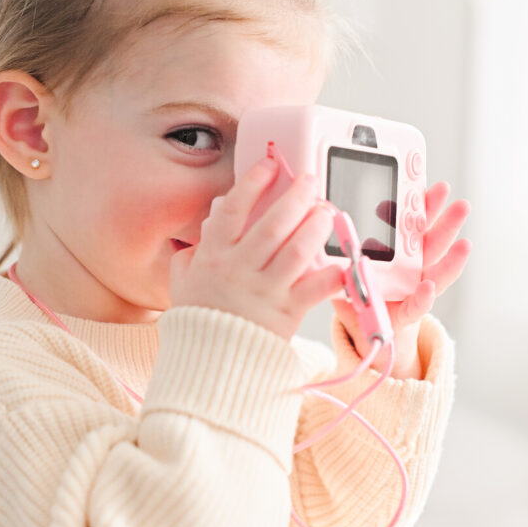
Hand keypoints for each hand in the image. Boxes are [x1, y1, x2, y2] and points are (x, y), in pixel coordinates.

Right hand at [170, 158, 343, 341]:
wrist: (210, 362)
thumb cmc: (199, 317)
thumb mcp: (183, 277)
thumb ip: (195, 247)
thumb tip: (211, 218)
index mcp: (214, 255)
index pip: (234, 209)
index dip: (253, 182)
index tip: (270, 164)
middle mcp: (240, 268)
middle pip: (273, 224)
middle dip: (296, 196)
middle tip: (311, 180)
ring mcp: (264, 290)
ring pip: (297, 250)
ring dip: (316, 226)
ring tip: (327, 211)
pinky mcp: (286, 312)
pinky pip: (314, 290)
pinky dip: (332, 276)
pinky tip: (344, 262)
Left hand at [332, 181, 471, 378]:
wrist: (365, 325)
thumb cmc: (358, 289)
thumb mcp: (343, 260)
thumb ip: (334, 243)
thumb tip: (317, 216)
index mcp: (399, 248)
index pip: (411, 223)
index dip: (420, 205)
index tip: (426, 185)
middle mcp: (412, 266)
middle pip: (430, 240)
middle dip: (443, 219)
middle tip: (455, 201)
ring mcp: (414, 288)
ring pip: (435, 269)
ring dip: (450, 257)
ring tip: (464, 243)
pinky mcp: (406, 313)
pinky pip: (416, 307)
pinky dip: (423, 298)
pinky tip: (428, 288)